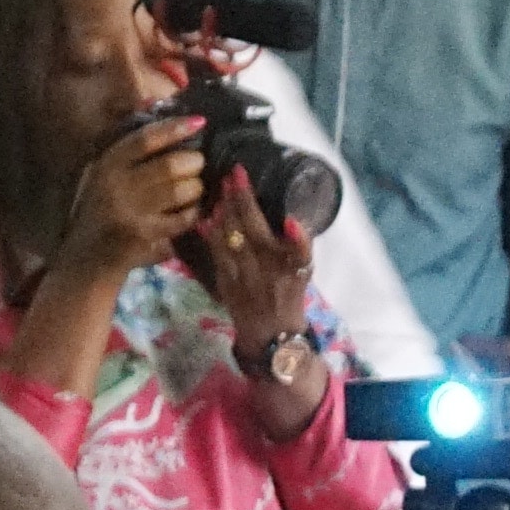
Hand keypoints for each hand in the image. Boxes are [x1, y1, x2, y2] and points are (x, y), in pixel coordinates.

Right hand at [49, 109, 215, 298]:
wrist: (84, 261)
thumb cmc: (98, 215)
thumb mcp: (101, 178)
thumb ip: (128, 154)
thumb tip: (164, 119)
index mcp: (106, 165)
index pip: (145, 139)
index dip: (174, 128)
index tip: (199, 121)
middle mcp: (115, 185)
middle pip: (169, 165)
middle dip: (193, 162)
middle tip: (198, 163)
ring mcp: (130, 212)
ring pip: (179, 190)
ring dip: (196, 188)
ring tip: (196, 187)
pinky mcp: (143, 235)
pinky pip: (181, 218)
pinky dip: (193, 213)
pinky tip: (193, 211)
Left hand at [180, 164, 313, 343]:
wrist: (272, 334)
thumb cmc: (290, 294)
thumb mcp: (304, 269)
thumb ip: (299, 243)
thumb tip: (290, 217)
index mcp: (288, 262)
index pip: (271, 224)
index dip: (256, 200)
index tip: (246, 176)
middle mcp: (266, 267)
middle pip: (248, 227)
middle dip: (237, 198)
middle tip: (230, 176)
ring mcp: (244, 276)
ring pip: (229, 238)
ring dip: (222, 212)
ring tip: (218, 191)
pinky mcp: (226, 283)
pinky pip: (216, 255)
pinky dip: (210, 235)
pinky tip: (205, 219)